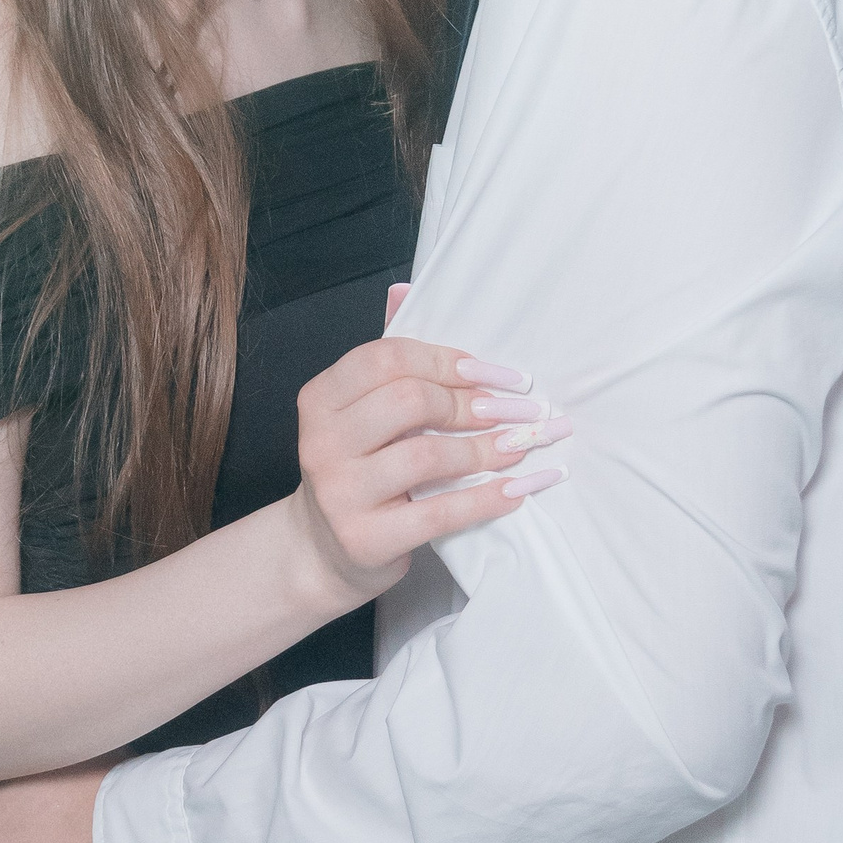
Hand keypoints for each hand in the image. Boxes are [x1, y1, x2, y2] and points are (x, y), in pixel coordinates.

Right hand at [289, 335, 570, 605]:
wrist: (322, 551)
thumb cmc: (357, 470)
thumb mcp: (360, 413)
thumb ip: (386, 360)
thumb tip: (404, 290)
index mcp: (321, 399)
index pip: (387, 358)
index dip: (447, 360)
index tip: (493, 374)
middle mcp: (321, 442)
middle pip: (408, 400)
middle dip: (471, 403)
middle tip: (514, 411)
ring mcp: (340, 493)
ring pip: (425, 456)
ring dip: (485, 450)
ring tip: (521, 447)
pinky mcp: (365, 539)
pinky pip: (438, 514)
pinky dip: (485, 499)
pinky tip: (516, 490)